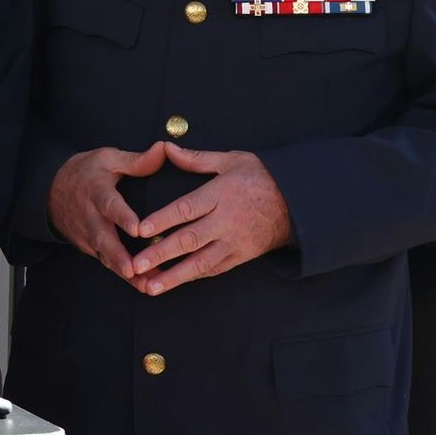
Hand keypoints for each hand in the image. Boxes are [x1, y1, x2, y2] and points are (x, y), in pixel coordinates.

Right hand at [47, 143, 166, 278]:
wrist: (50, 190)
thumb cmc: (85, 172)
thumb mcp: (108, 159)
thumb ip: (137, 160)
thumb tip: (164, 150)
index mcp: (97, 192)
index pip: (110, 206)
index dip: (123, 218)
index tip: (138, 230)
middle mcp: (91, 217)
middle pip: (104, 240)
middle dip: (120, 258)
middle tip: (135, 271)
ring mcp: (88, 235)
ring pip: (106, 257)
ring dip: (125, 273)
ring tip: (147, 286)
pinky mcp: (89, 247)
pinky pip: (107, 262)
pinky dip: (123, 275)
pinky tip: (144, 285)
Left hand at [122, 146, 290, 294]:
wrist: (299, 203)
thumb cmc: (262, 178)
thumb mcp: (232, 160)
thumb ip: (196, 159)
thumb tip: (166, 148)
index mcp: (222, 194)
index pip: (187, 209)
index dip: (163, 220)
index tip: (140, 230)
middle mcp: (227, 221)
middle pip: (189, 239)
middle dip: (160, 254)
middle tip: (136, 265)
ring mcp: (235, 242)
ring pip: (201, 262)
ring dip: (174, 276)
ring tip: (150, 286)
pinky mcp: (241, 256)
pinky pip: (214, 269)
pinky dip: (193, 276)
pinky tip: (174, 282)